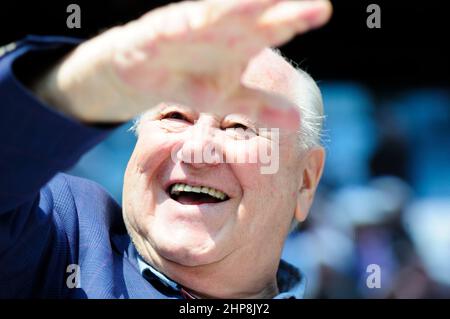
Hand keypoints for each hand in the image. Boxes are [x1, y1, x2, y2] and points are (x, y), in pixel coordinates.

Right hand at [34, 0, 331, 122]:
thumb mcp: (227, 98)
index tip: (320, 11)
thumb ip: (260, 106)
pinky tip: (196, 18)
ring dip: (238, 6)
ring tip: (263, 1)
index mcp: (237, 42)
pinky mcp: (158, 32)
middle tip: (312, 4)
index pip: (270, 27)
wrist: (141, 73)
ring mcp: (189, 27)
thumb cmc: (190, 78)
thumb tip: (298, 120)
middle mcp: (218, 29)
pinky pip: (172, 26)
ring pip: (215, 13)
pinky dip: (184, 22)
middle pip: (250, 14)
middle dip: (277, 6)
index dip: (294, 19)